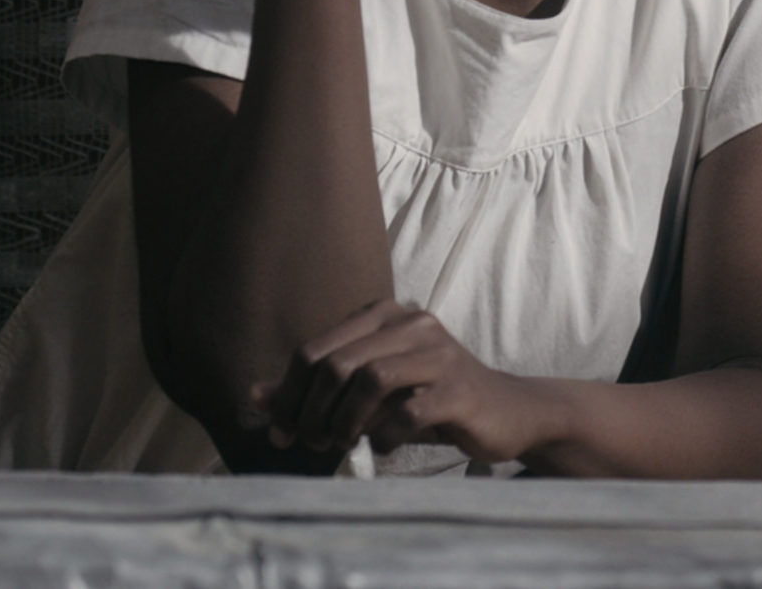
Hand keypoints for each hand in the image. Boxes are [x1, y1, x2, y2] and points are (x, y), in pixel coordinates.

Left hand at [247, 300, 553, 464]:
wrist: (506, 411)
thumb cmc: (429, 400)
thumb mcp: (371, 392)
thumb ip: (317, 391)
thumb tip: (256, 397)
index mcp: (385, 315)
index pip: (314, 349)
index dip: (288, 394)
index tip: (281, 432)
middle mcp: (412, 324)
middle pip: (336, 364)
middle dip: (310, 412)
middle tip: (308, 443)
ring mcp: (439, 354)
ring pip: (368, 380)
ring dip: (342, 422)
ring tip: (341, 443)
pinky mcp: (458, 389)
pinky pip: (406, 412)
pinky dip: (384, 436)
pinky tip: (383, 446)